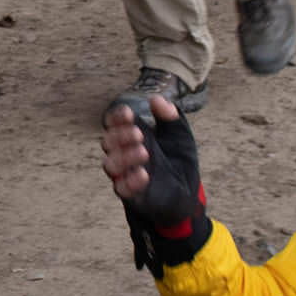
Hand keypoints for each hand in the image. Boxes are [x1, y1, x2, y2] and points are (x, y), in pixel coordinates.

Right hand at [102, 97, 205, 257]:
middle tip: (139, 134)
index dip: (117, 117)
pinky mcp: (132, 195)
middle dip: (120, 136)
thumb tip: (156, 100)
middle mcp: (124, 154)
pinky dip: (129, 181)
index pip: (114, 123)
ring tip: (145, 153)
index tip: (129, 113)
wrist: (187, 193)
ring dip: (124, 157)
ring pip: (110, 165)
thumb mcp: (179, 134)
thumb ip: (170, 116)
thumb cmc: (177, 160)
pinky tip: (144, 175)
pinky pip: (121, 189)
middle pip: (108, 142)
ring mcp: (126, 175)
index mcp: (132, 136)